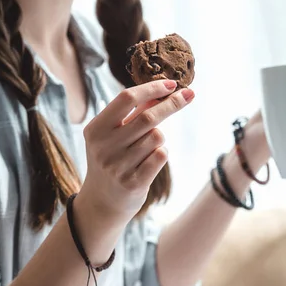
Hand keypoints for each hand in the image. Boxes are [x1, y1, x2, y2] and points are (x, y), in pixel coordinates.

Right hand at [77, 79, 194, 224]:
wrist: (102, 202)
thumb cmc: (112, 159)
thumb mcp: (113, 135)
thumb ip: (135, 113)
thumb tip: (165, 90)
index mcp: (96, 129)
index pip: (127, 98)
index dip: (152, 88)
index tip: (172, 84)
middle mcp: (104, 146)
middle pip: (148, 116)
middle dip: (172, 103)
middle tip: (189, 94)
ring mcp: (118, 166)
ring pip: (157, 136)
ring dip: (159, 138)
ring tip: (145, 150)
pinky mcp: (134, 182)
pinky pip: (161, 155)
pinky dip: (161, 153)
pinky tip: (148, 163)